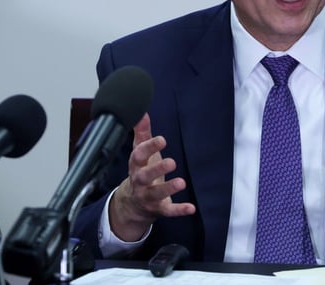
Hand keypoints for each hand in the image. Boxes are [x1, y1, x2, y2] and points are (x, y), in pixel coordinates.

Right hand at [108, 114, 195, 240]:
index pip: (138, 156)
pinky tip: (191, 207)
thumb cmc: (141, 171)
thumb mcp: (140, 153)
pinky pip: (168, 211)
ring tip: (181, 182)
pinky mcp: (159, 209)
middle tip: (172, 162)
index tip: (161, 140)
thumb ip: (142, 134)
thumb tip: (142, 113)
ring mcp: (148, 197)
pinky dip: (179, 210)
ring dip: (168, 188)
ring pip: (156, 194)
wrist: (132, 204)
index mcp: (136, 166)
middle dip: (156, 169)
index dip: (149, 147)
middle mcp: (140, 182)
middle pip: (144, 176)